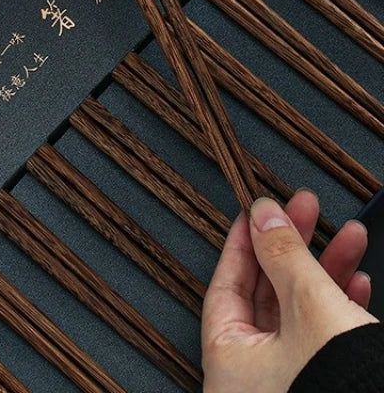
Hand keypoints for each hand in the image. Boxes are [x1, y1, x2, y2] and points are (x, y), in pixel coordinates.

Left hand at [202, 191, 376, 392]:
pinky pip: (323, 336)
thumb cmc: (342, 386)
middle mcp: (250, 376)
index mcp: (228, 360)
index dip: (245, 241)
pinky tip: (359, 281)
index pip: (226, 283)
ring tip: (350, 235)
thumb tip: (263, 213)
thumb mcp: (311, 306)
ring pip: (300, 311)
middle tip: (307, 210)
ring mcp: (286, 383)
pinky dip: (341, 305)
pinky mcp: (320, 386)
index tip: (259, 211)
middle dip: (293, 247)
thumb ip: (284, 255)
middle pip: (266, 293)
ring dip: (326, 270)